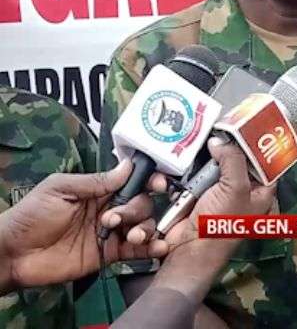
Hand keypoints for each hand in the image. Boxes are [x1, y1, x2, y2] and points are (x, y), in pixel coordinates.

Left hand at [0, 159, 167, 290]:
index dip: (149, 180)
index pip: (132, 181)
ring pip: (143, 225)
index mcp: (98, 190)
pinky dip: (151, 249)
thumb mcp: (60, 189)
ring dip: (145, 228)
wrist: (14, 254)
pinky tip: (158, 248)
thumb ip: (95, 181)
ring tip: (131, 236)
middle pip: (142, 203)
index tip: (158, 183)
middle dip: (137, 209)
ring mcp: (110, 232)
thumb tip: (128, 166)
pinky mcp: (108, 255)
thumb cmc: (31, 216)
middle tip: (113, 219)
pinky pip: (136, 251)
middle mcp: (109, 209)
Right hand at [147, 137, 277, 303]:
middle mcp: (244, 191)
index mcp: (262, 191)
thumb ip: (232, 159)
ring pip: (217, 164)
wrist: (189, 250)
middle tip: (224, 127)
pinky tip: (190, 156)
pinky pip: (198, 174)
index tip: (252, 124)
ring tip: (206, 139)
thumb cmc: (221, 225)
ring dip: (209, 158)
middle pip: (240, 159)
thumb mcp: (235, 188)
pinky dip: (193, 168)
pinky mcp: (200, 194)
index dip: (261, 144)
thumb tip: (219, 141)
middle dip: (230, 146)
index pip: (267, 161)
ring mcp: (221, 192)